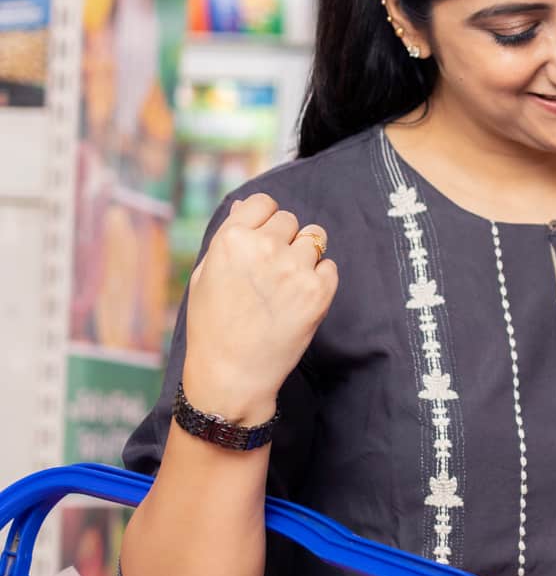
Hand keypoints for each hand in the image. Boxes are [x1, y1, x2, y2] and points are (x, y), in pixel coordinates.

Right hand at [182, 194, 337, 423]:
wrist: (233, 372)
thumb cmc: (214, 324)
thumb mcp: (206, 274)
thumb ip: (230, 236)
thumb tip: (248, 206)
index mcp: (231, 240)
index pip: (264, 203)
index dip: (264, 220)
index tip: (262, 239)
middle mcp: (265, 248)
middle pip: (291, 220)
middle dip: (284, 239)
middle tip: (271, 270)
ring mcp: (295, 269)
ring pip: (315, 239)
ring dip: (305, 255)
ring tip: (286, 283)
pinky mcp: (320, 291)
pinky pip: (329, 267)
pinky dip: (319, 279)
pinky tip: (298, 299)